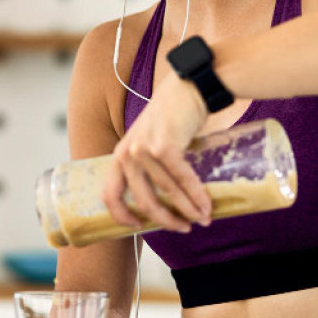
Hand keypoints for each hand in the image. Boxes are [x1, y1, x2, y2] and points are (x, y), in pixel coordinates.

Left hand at [103, 71, 212, 232]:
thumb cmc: (172, 119)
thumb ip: (150, 168)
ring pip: (167, 192)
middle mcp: (127, 154)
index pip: (110, 194)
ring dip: (188, 210)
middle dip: (167, 220)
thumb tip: (167, 202)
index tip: (139, 227)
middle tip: (185, 228)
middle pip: (144, 200)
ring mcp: (144, 150)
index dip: (121, 216)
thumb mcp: (150, 144)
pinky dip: (196, 196)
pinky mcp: (164, 146)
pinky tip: (206, 206)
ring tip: (203, 219)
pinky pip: (182, 179)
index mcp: (119, 156)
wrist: (187, 89)